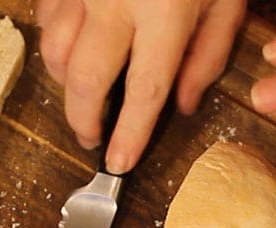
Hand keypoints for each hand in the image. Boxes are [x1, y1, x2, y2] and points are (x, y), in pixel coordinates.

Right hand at [37, 0, 245, 173]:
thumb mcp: (228, 0)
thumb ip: (208, 54)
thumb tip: (184, 104)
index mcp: (165, 15)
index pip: (144, 91)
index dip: (130, 134)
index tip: (119, 164)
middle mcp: (118, 4)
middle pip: (87, 79)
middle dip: (83, 119)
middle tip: (92, 137)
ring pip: (57, 51)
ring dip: (67, 84)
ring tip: (85, 96)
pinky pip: (47, 16)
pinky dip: (55, 41)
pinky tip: (71, 48)